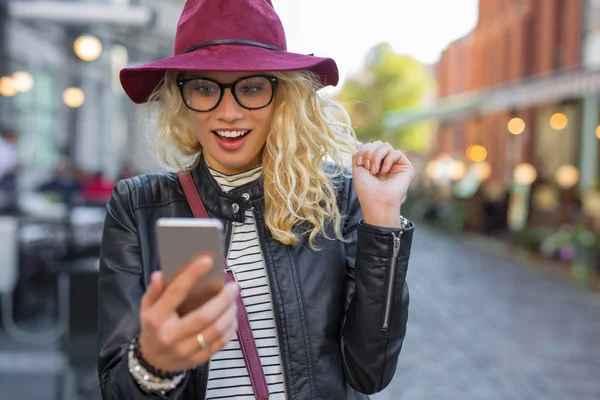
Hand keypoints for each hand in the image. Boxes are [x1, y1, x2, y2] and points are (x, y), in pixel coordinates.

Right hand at [138, 254, 238, 372]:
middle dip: (223, 299)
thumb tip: (160, 274)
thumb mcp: (147, 308)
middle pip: (204, 316)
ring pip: (215, 331)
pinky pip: (220, 343)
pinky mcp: (197, 359)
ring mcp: (185, 350)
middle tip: (233, 286)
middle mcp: (170, 336)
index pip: (176, 293)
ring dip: (230, 313)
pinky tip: (232, 316)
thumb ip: (154, 291)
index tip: (208, 260)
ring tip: (234, 300)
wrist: (152, 361)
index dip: (192, 275)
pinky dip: (230, 327)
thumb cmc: (153, 327)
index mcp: (156, 318)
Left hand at [352, 141, 413, 226]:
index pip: (370, 145)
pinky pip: (396, 153)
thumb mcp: (357, 168)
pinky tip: (384, 172)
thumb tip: (360, 143)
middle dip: (369, 152)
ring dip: (376, 156)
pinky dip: (388, 161)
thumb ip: (359, 154)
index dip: (363, 150)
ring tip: (375, 170)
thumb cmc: (366, 189)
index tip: (359, 163)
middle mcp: (385, 162)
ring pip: (386, 145)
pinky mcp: (406, 167)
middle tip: (368, 168)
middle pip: (377, 143)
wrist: (375, 201)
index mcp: (375, 163)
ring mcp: (396, 164)